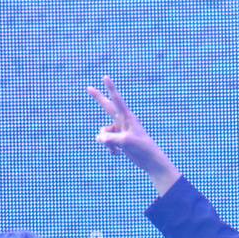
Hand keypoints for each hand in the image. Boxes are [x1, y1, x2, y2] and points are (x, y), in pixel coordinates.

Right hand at [86, 75, 181, 194]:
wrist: (149, 160)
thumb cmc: (141, 148)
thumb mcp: (125, 142)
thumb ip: (109, 138)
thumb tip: (98, 138)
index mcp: (127, 117)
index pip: (117, 100)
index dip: (110, 88)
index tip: (105, 77)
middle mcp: (122, 121)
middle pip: (107, 107)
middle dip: (98, 98)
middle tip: (89, 88)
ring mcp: (119, 130)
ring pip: (103, 133)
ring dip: (107, 142)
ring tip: (118, 149)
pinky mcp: (118, 140)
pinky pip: (106, 143)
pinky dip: (110, 149)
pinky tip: (119, 154)